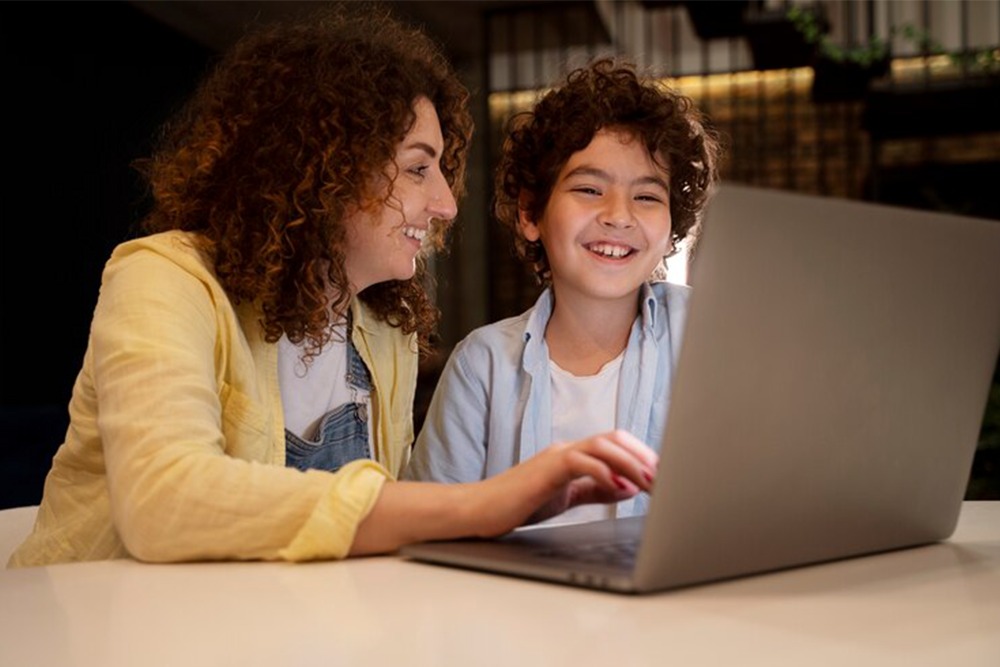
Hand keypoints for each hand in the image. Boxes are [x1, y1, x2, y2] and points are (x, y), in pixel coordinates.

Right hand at [472, 429, 657, 536]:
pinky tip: (619, 487)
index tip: (663, 475)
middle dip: (643, 456)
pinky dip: (603, 473)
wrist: (478, 511)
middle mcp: (566, 450)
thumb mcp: (565, 497)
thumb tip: (629, 487)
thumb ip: (596, 490)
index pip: (615, 443)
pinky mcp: (545, 470)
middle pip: (614, 438)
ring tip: (650, 481)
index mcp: (572, 455)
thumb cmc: (517, 503)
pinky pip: (579, 462)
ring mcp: (554, 457)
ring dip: (630, 462)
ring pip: (601, 446)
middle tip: (665, 478)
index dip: (642, 456)